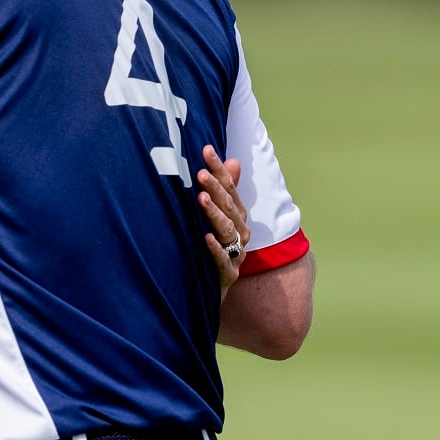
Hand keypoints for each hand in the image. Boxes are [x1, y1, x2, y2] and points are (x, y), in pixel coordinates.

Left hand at [196, 145, 249, 298]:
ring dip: (214, 214)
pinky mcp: (227, 275)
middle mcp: (240, 233)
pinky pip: (223, 262)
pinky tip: (205, 238)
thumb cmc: (212, 248)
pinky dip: (215, 249)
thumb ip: (225, 191)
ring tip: (200, 199)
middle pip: (228, 206)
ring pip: (227, 231)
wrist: (212, 290)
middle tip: (200, 173)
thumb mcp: (217, 218)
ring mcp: (235, 255)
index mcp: (236, 217)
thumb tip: (233, 160)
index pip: (229, 188)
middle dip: (215, 188)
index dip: (219, 169)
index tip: (206, 149)